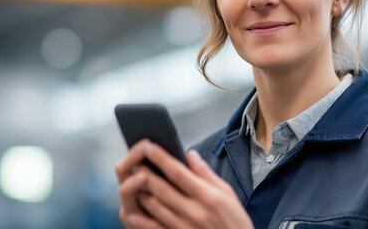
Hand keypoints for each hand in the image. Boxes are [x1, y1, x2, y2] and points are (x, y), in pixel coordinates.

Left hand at [115, 139, 253, 228]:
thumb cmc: (235, 221)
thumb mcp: (227, 193)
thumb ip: (206, 173)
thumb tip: (191, 154)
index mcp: (208, 196)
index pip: (178, 173)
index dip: (161, 158)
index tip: (149, 147)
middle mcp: (194, 211)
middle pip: (162, 189)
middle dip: (145, 173)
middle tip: (134, 161)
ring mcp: (184, 227)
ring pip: (155, 207)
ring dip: (141, 193)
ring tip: (132, 181)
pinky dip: (142, 221)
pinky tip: (133, 212)